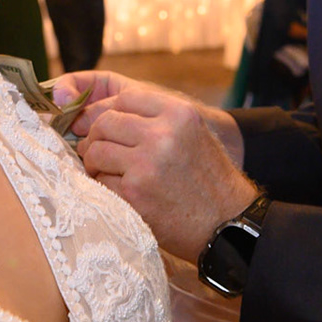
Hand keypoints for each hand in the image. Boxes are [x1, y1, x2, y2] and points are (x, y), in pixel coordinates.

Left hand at [57, 73, 257, 257]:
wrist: (226, 222)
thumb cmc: (207, 178)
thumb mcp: (193, 134)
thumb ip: (158, 118)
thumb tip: (109, 112)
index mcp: (179, 114)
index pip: (126, 98)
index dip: (112, 113)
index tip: (111, 128)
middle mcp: (162, 135)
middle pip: (105, 123)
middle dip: (97, 138)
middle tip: (100, 152)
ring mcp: (146, 164)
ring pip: (96, 151)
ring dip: (95, 162)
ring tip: (105, 172)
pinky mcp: (134, 193)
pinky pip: (100, 181)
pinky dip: (103, 187)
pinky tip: (119, 192)